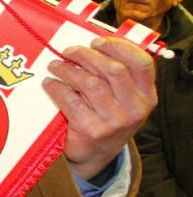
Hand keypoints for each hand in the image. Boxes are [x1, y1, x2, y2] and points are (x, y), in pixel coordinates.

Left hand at [43, 36, 156, 179]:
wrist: (95, 155)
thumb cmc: (106, 118)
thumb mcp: (122, 99)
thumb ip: (116, 75)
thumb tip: (91, 44)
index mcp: (146, 96)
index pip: (141, 63)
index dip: (118, 47)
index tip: (96, 41)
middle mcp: (135, 109)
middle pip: (113, 69)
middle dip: (87, 55)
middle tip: (69, 51)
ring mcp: (114, 121)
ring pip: (90, 83)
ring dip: (68, 70)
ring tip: (55, 65)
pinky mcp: (92, 130)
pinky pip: (70, 100)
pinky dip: (56, 87)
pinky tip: (49, 83)